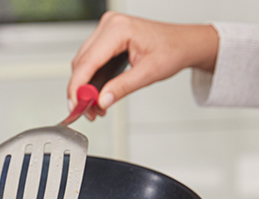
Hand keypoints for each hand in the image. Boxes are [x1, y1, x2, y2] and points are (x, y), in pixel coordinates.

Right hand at [68, 12, 218, 119]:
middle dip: (81, 90)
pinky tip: (96, 93)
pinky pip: (90, 59)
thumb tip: (102, 101)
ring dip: (85, 86)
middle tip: (86, 112)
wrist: (182, 43)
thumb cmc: (171, 50)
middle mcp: (109, 25)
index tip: (75, 106)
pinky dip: (90, 78)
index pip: (87, 62)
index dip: (78, 87)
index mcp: (118, 30)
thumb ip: (122, 87)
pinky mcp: (107, 37)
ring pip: (83, 62)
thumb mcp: (148, 74)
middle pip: (81, 63)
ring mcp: (106, 29)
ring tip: (94, 106)